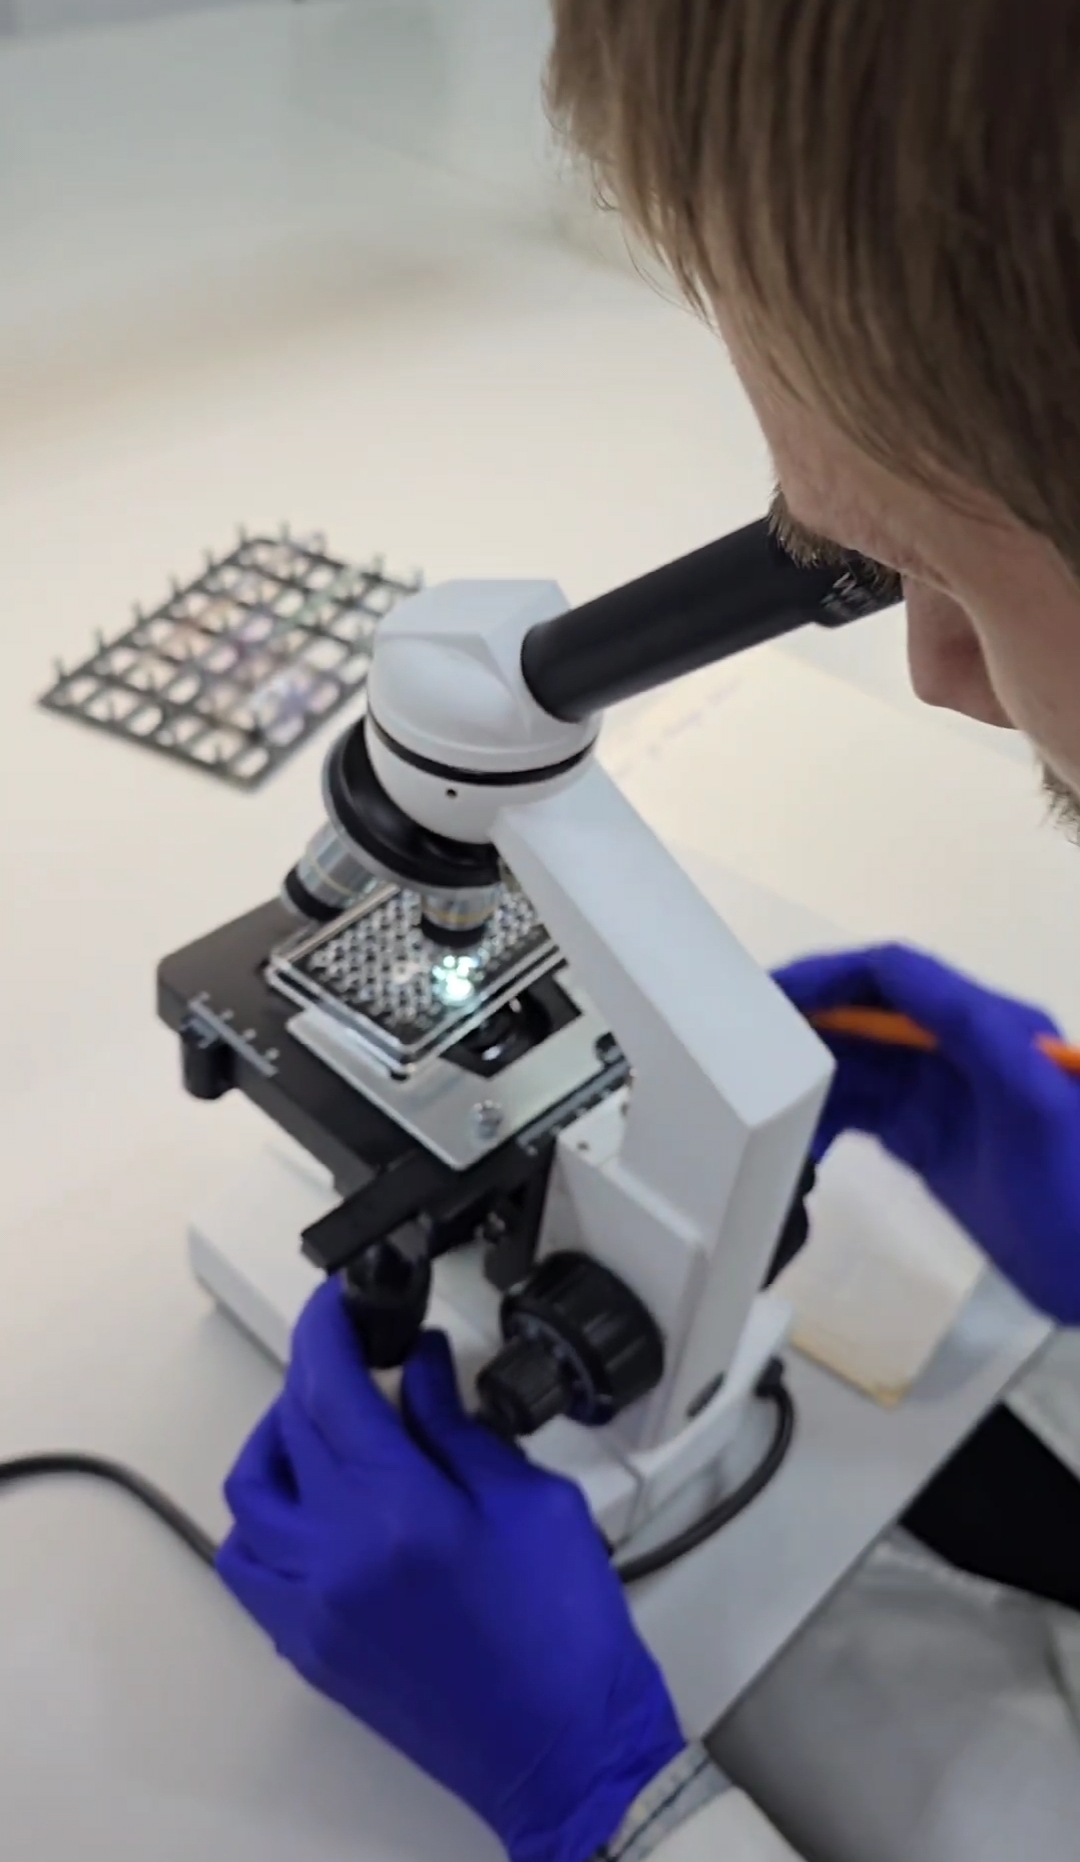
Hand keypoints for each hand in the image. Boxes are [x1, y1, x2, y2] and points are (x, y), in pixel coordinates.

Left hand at [217, 1278, 683, 1861]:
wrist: (566, 1750)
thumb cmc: (565, 1633)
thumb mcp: (532, 1502)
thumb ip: (460, 1427)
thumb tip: (421, 1368)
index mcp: (398, 1514)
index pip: (331, 1389)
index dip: (327, 1329)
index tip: (337, 1302)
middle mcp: (337, 1559)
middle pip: (290, 1432)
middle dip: (315, 1374)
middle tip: (356, 1355)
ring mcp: (312, 1609)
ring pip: (250, 1498)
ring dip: (277, 1443)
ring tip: (328, 1425)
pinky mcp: (310, 1648)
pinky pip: (251, 1566)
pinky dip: (266, 1518)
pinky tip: (313, 1504)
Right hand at [775, 943, 1079, 1322]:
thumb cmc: (1075, 1185)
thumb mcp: (1029, 1096)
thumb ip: (970, 1025)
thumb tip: (892, 968)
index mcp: (989, 1024)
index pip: (895, 976)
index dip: (832, 975)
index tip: (773, 992)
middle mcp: (962, 1049)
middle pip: (868, 1014)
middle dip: (809, 1021)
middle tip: (744, 1041)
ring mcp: (944, 1097)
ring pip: (860, 1064)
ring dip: (812, 1072)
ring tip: (761, 1094)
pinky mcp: (930, 1141)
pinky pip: (865, 1112)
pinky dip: (828, 1117)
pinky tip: (800, 1136)